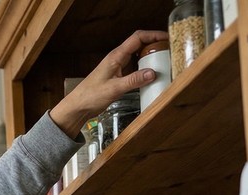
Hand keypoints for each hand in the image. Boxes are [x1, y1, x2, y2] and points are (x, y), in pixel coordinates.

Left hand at [49, 30, 170, 136]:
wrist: (78, 106)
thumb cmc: (90, 96)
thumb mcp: (114, 88)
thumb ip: (133, 80)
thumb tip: (153, 73)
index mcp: (116, 56)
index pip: (137, 38)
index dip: (153, 35)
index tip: (167, 38)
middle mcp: (117, 59)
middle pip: (139, 44)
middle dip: (154, 44)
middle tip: (170, 50)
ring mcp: (118, 67)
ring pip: (137, 56)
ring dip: (150, 56)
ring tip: (165, 60)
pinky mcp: (118, 76)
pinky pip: (134, 68)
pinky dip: (144, 68)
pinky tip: (152, 75)